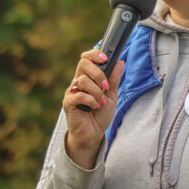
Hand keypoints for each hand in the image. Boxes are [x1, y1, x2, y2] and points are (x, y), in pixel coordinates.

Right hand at [62, 49, 123, 168]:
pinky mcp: (68, 103)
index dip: (95, 55)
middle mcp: (77, 82)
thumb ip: (114, 79)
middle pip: (83, 64)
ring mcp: (71, 92)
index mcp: (88, 77)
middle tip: (106, 87)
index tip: (106, 59)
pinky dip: (91, 100)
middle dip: (98, 74)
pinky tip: (95, 107)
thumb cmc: (100, 114)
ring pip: (82, 80)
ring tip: (102, 102)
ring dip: (97, 91)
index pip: (86, 58)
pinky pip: (79, 95)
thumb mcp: (112, 95)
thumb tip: (120, 61)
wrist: (93, 134)